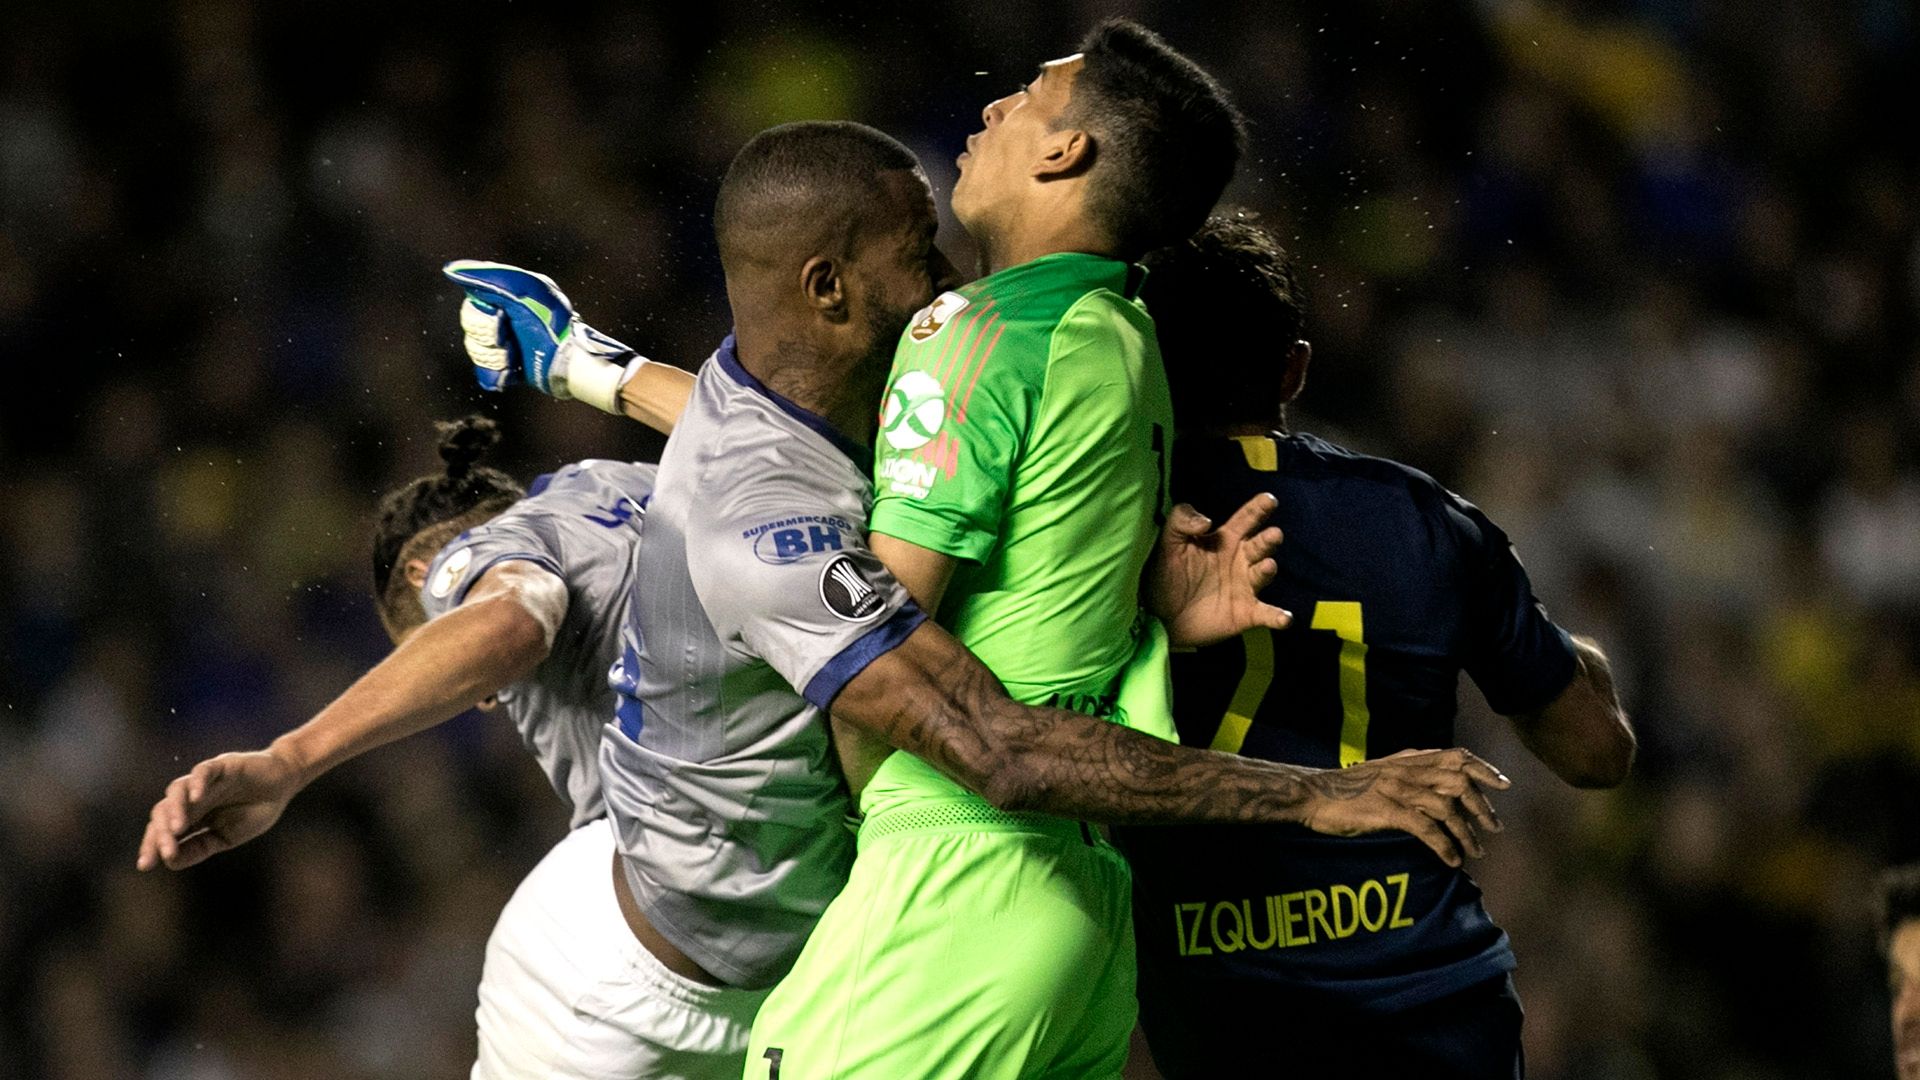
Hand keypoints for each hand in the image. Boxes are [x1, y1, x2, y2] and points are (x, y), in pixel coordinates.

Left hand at [135, 750, 304, 870]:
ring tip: (177, 828)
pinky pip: (203, 771)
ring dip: (174, 810)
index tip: (145, 865)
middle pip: (162, 812)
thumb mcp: (227, 837)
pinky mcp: (222, 765)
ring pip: (176, 791)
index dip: (152, 846)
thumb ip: (200, 847)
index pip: (162, 830)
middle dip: (160, 833)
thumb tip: (170, 862)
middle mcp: (192, 798)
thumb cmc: (256, 809)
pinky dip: (197, 783)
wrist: (284, 782)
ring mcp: (205, 781)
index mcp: (191, 816)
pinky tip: (196, 797)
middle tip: (165, 852)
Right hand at [442, 260, 643, 412]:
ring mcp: (508, 343)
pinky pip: (485, 373)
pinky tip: (511, 371)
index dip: (482, 316)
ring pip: (477, 350)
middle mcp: (506, 318)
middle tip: (508, 341)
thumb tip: (451, 270)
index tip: (498, 321)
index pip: (473, 304)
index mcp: (508, 298)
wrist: (570, 363)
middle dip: (488, 338)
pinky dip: (495, 374)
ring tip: (513, 357)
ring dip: (494, 356)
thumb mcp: (523, 292)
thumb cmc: (553, 325)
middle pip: (472, 328)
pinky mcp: (511, 367)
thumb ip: (488, 278)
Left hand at [1145, 493, 1290, 646]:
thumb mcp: (1168, 542)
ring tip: (1267, 565)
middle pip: (1260, 545)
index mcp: (1225, 539)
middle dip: (1269, 539)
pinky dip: (1278, 617)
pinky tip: (1285, 618)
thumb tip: (1207, 521)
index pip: (1246, 519)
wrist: (1157, 616)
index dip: (1258, 508)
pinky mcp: (1246, 614)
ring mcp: (1245, 587)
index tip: (1269, 500)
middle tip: (1274, 534)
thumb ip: (1182, 520)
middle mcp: (1241, 561)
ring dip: (1267, 570)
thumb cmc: (1165, 573)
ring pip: (1263, 574)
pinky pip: (1266, 614)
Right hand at [1296, 748, 1509, 867]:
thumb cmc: (1345, 788)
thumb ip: (1408, 772)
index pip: (1456, 756)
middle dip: (1482, 806)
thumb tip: (1437, 785)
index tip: (1503, 784)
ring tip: (1474, 852)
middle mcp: (1407, 770)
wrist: (1312, 793)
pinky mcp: (1388, 811)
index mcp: (1407, 759)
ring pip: (1447, 808)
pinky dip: (1445, 846)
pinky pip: (1427, 829)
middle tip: (1494, 828)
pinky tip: (1451, 860)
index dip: (1483, 768)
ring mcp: (1398, 790)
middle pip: (1459, 781)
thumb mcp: (1381, 772)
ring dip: (1466, 833)